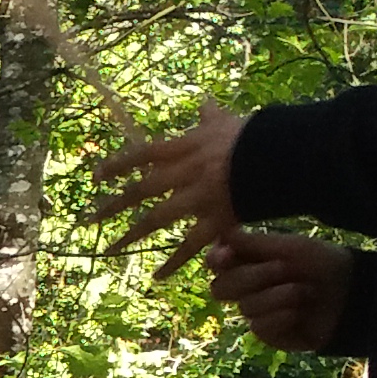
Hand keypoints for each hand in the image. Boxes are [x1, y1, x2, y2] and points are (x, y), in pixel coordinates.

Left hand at [99, 100, 244, 265]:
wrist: (287, 155)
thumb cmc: (260, 135)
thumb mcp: (230, 122)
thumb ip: (211, 116)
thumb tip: (203, 100)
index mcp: (189, 146)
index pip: (144, 154)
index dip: (118, 165)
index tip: (95, 176)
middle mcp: (187, 172)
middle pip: (142, 190)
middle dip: (114, 205)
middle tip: (89, 219)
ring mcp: (199, 198)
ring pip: (156, 219)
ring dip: (131, 236)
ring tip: (109, 251)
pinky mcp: (215, 220)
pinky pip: (189, 246)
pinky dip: (173, 263)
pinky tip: (157, 277)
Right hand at [207, 227, 352, 353]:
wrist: (352, 294)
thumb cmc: (324, 264)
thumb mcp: (291, 248)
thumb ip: (255, 244)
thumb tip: (224, 232)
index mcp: (249, 262)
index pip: (216, 262)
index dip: (217, 260)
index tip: (227, 255)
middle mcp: (246, 288)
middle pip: (220, 288)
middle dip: (252, 278)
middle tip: (284, 269)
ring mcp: (255, 311)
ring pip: (245, 307)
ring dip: (277, 296)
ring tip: (305, 292)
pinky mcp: (267, 332)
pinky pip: (258, 326)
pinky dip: (282, 316)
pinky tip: (300, 312)